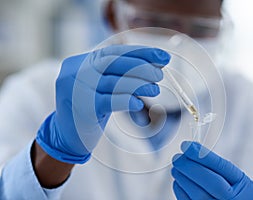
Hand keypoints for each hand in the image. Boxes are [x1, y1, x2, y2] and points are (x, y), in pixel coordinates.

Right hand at [36, 45, 169, 163]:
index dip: (141, 53)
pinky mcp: (83, 109)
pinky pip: (110, 101)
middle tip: (159, 74)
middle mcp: (76, 72)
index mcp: (80, 62)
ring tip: (154, 89)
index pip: (114, 52)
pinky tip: (139, 104)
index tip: (162, 56)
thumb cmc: (89, 107)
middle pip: (114, 63)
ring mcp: (77, 90)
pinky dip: (127, 100)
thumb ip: (118, 73)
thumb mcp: (99, 85)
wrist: (67, 136)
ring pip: (114, 82)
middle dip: (141, 67)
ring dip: (139, 85)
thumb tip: (153, 64)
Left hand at [172, 141, 252, 199]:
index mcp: (248, 190)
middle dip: (190, 167)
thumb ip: (221, 167)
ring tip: (177, 168)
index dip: (202, 155)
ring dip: (183, 178)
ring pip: (198, 195)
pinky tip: (179, 182)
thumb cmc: (241, 197)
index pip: (223, 168)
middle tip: (178, 158)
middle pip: (210, 182)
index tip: (187, 146)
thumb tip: (195, 151)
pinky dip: (181, 191)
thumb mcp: (240, 181)